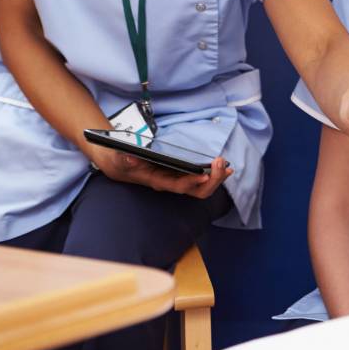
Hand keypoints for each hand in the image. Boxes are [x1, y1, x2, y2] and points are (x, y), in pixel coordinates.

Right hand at [89, 145, 231, 198]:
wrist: (122, 168)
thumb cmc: (124, 162)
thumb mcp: (121, 159)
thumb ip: (125, 159)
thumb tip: (131, 158)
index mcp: (158, 181)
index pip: (178, 186)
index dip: (192, 181)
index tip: (205, 174)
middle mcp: (170, 184)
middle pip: (196, 191)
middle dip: (212, 180)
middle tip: (221, 164)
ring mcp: (177, 182)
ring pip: (201, 188)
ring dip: (216, 179)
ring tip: (227, 167)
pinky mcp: (181, 177)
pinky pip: (201, 181)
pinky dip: (214, 175)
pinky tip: (223, 168)